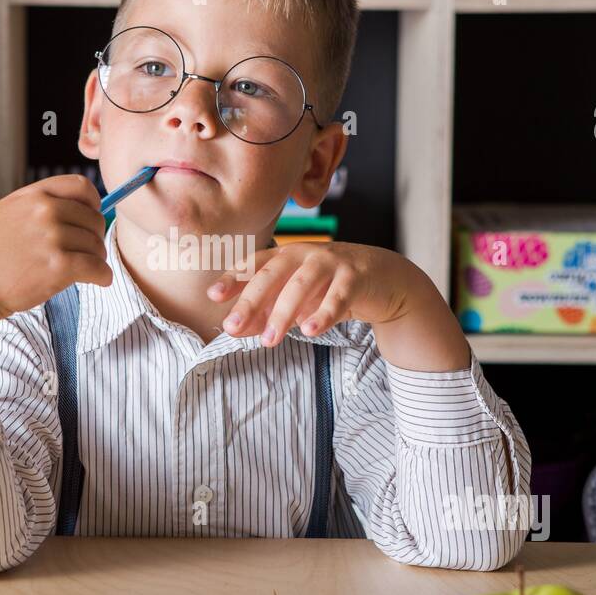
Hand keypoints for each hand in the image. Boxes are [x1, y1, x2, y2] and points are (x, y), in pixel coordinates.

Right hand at [0, 174, 112, 321]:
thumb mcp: (5, 216)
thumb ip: (35, 210)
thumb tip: (72, 214)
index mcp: (32, 195)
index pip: (81, 186)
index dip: (93, 204)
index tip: (90, 219)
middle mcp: (45, 211)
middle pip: (94, 219)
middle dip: (95, 237)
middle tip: (87, 253)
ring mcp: (52, 238)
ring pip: (96, 246)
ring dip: (96, 260)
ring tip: (86, 270)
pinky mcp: (58, 267)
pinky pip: (97, 268)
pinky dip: (103, 276)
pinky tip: (98, 281)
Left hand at [205, 241, 418, 346]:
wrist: (383, 279)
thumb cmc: (331, 288)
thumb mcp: (295, 301)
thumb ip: (265, 313)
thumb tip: (232, 330)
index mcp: (287, 255)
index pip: (254, 264)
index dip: (233, 278)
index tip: (213, 296)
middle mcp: (305, 254)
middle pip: (272, 274)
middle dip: (250, 301)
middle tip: (232, 327)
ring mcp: (332, 262)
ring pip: (302, 284)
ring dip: (283, 312)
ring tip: (270, 340)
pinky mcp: (356, 277)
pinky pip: (338, 296)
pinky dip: (323, 313)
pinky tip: (309, 331)